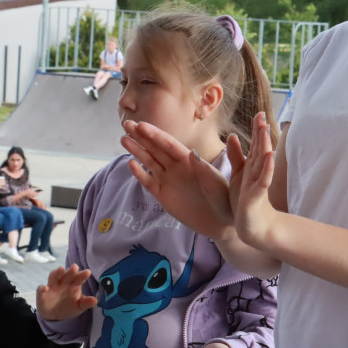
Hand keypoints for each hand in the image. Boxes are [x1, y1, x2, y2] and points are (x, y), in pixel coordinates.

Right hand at [36, 264, 97, 320]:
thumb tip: (96, 300)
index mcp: (74, 284)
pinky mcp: (43, 293)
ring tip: (60, 269)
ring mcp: (52, 286)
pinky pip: (41, 289)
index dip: (82, 275)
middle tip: (75, 267)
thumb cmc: (69, 307)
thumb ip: (86, 303)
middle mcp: (63, 282)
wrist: (54, 315)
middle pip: (67, 274)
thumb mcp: (79, 306)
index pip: (79, 278)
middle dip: (70, 271)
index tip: (88, 272)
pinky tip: (45, 288)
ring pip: (54, 276)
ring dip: (57, 272)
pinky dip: (42, 288)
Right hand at [121, 121, 233, 237]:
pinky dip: (140, 173)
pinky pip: (149, 182)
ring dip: (137, 150)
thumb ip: (203, 169)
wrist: (220, 223)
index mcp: (190, 161)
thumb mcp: (215, 184)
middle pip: (155, 149)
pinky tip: (130, 163)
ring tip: (124, 138)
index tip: (141, 125)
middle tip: (126, 124)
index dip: (155, 135)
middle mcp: (177, 167)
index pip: (169, 144)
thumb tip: (191, 152)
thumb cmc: (223, 200)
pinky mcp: (163, 196)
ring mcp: (169, 181)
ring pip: (149, 162)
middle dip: (141, 136)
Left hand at [231, 113, 277, 247]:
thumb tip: (234, 136)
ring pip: (262, 161)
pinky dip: (266, 168)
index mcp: (252, 166)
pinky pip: (262, 180)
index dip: (257, 129)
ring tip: (265, 130)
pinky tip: (269, 156)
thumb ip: (236, 155)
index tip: (258, 114)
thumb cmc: (246, 199)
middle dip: (261, 133)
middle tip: (262, 116)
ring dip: (264, 145)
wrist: (252, 225)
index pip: (256, 144)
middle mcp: (257, 171)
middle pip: (260, 148)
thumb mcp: (238, 174)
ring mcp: (257, 182)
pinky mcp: (256, 195)